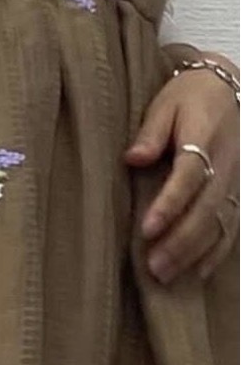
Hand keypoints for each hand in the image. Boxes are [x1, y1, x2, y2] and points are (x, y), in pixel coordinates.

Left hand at [126, 54, 239, 283]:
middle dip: (180, 241)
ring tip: (166, 275)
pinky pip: (231, 226)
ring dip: (193, 253)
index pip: (189, 176)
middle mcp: (224, 165)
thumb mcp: (165, 103)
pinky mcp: (235, 192)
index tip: (147, 229)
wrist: (227, 88)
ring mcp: (233, 181)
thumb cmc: (189, 97)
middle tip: (154, 267)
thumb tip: (133, 158)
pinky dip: (216, 252)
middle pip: (205, 208)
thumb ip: (150, 132)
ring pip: (219, 223)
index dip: (169, 204)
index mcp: (204, 139)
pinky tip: (198, 272)